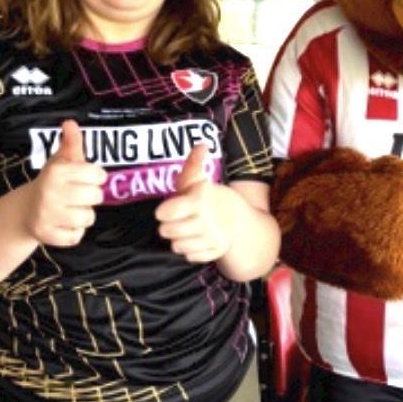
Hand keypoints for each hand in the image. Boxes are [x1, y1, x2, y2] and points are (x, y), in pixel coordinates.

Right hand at [25, 119, 105, 246]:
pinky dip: (73, 232)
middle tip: (76, 195)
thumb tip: (70, 122)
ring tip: (69, 209)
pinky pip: (77, 236)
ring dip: (83, 215)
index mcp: (56, 172)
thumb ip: (71, 142)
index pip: (98, 175)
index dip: (95, 177)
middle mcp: (50, 193)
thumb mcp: (60, 161)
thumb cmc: (51, 182)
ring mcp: (47, 215)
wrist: (25, 211)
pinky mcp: (47, 235)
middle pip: (96, 197)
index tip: (85, 178)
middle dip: (90, 196)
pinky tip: (63, 223)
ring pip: (88, 218)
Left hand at [155, 143, 236, 263]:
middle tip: (174, 221)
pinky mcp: (216, 251)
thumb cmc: (208, 198)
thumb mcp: (197, 180)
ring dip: (178, 240)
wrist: (239, 219)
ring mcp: (212, 237)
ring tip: (184, 231)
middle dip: (167, 227)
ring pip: (178, 246)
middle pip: (168, 231)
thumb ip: (194, 164)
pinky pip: (192, 257)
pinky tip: (195, 241)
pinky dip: (191, 251)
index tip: (163, 211)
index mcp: (199, 200)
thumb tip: (202, 145)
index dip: (164, 211)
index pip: (170, 211)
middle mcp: (206, 221)